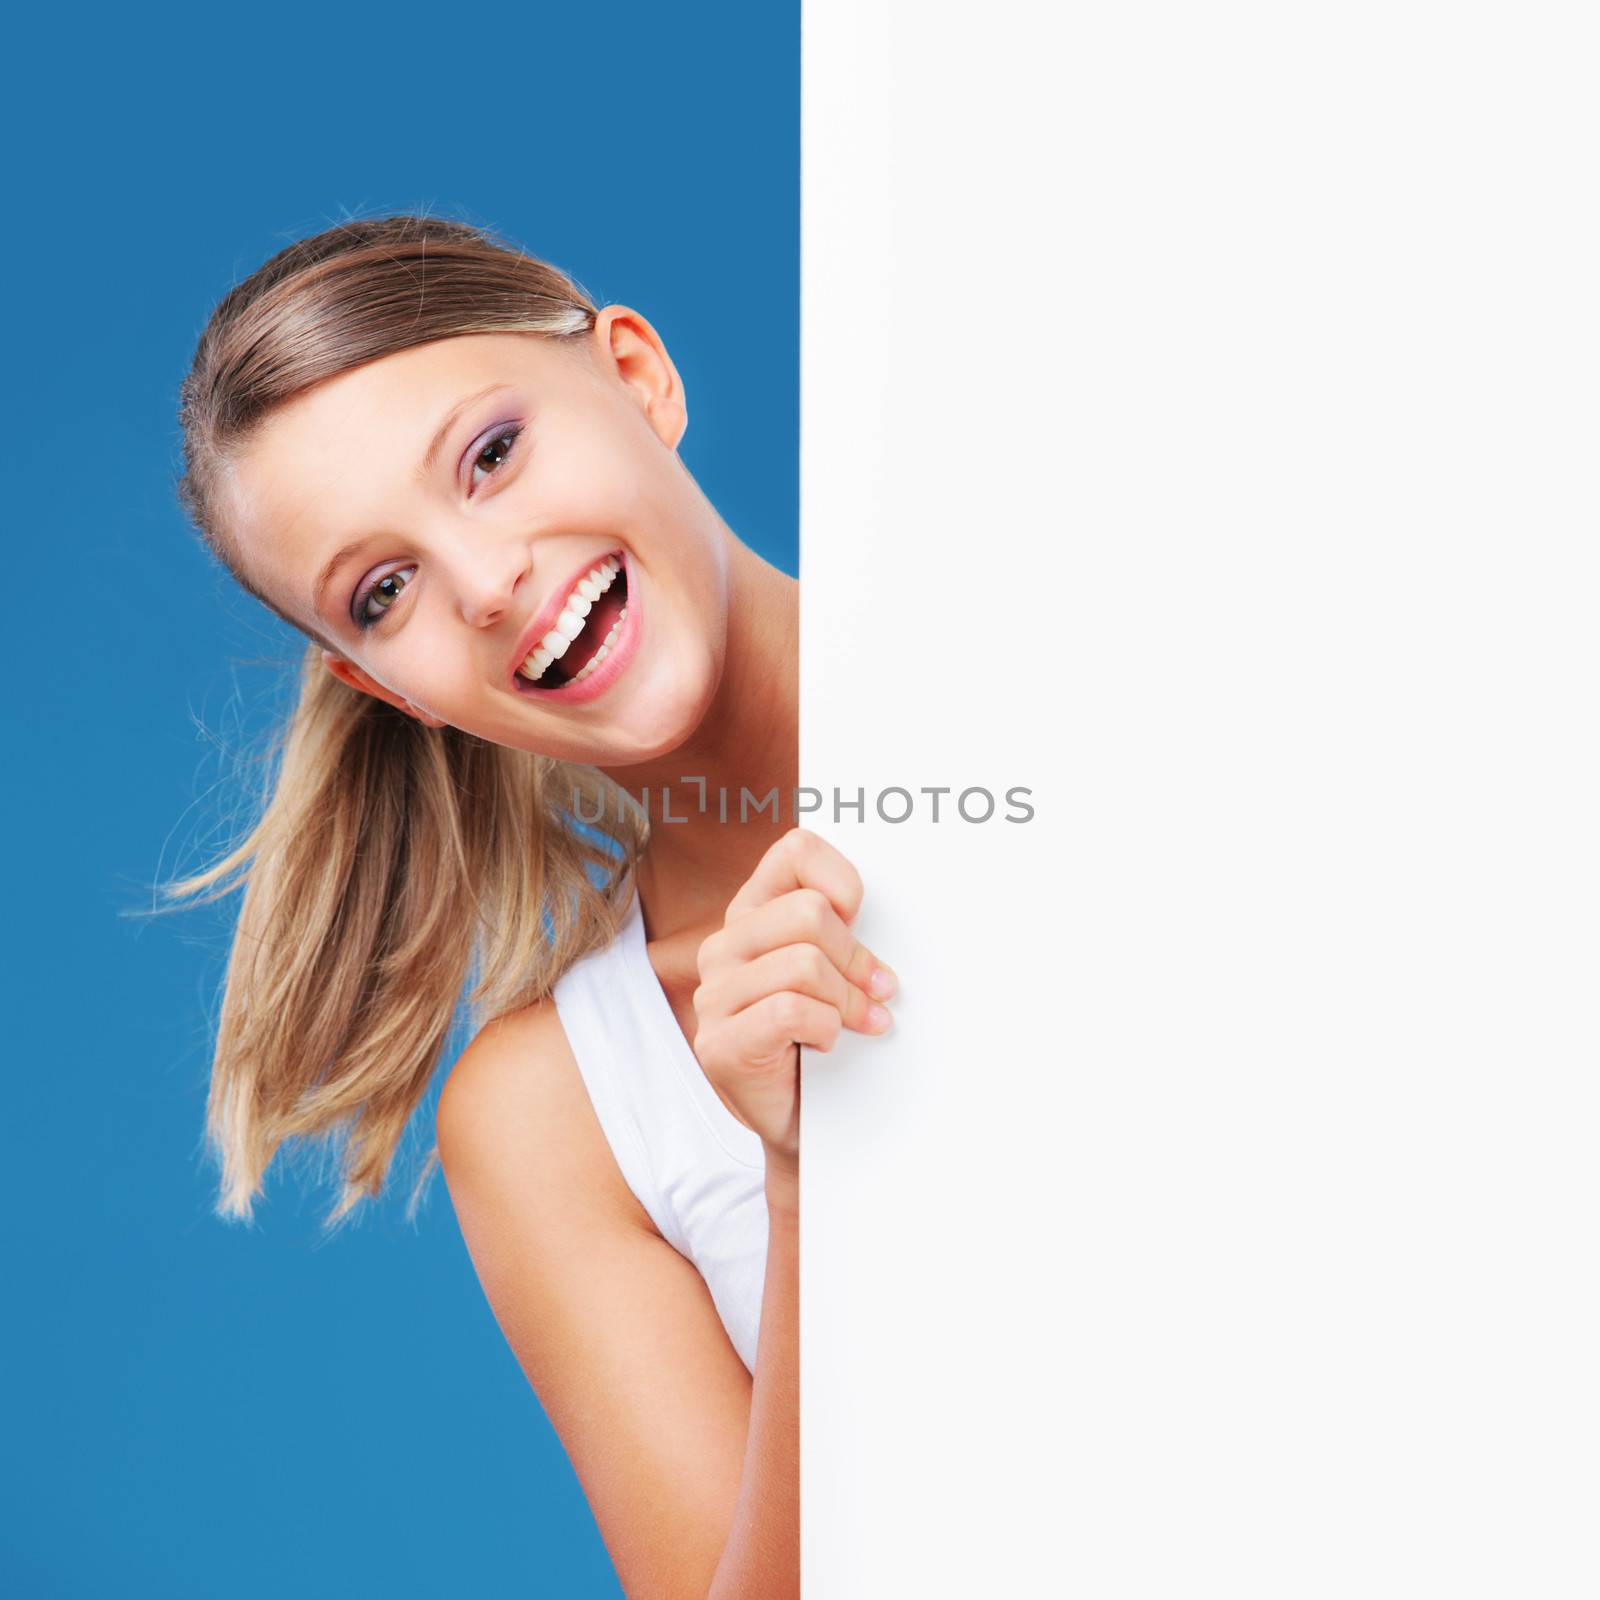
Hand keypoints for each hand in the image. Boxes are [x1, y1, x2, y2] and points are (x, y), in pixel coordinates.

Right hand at [692, 828, 896, 1167]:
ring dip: (848, 1001)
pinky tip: (824, 1043)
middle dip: (856, 958)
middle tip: (879, 991)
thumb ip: (841, 930)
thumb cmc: (821, 1035)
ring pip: (804, 965)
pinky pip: (790, 1011)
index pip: (795, 850)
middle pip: (810, 913)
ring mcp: (714, 994)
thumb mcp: (834, 970)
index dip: (841, 880)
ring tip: (859, 1022)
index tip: (860, 920)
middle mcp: (724, 945)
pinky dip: (824, 1029)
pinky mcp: (719, 1042)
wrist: (801, 1119)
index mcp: (752, 913)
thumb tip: (886, 913)